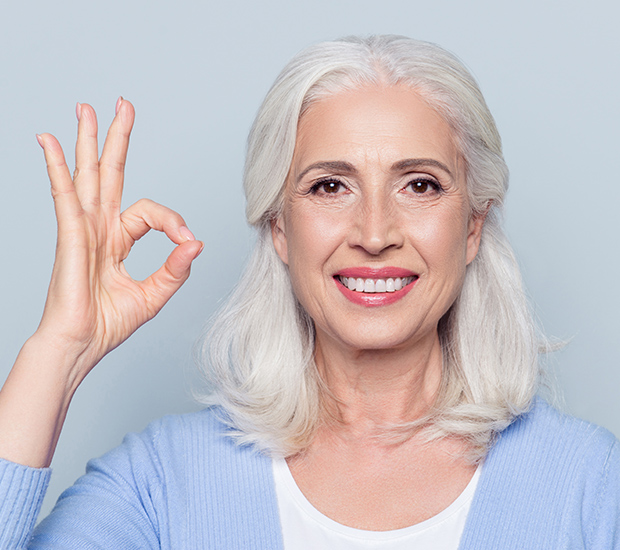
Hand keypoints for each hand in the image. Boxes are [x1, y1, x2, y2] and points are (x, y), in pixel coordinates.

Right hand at [35, 98, 202, 381]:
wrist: (82, 344)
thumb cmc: (110, 323)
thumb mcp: (155, 294)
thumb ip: (176, 268)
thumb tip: (197, 242)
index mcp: (118, 240)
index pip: (150, 212)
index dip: (173, 222)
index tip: (188, 243)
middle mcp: (100, 228)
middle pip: (110, 174)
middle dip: (117, 139)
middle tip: (123, 105)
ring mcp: (83, 229)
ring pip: (87, 175)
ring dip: (87, 140)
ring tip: (86, 108)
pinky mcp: (70, 236)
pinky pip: (64, 195)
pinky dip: (57, 167)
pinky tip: (49, 142)